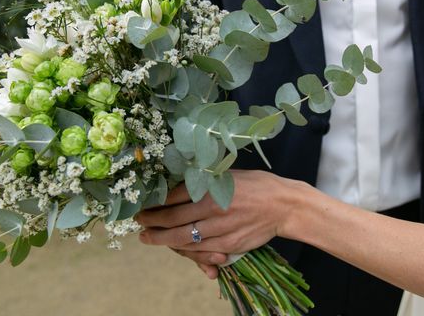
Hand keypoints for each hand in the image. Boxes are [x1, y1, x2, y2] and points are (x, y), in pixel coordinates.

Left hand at [137, 170, 305, 265]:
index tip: (144, 203)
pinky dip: (185, 250)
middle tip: (138, 223)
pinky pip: (200, 250)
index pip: (174, 195)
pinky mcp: (228, 244)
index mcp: (212, 187)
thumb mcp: (230, 174)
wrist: (284, 205)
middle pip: (173, 219)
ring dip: (162, 239)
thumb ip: (206, 180)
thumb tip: (180, 182)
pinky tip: (174, 247)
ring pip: (183, 238)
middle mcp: (213, 208)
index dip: (155, 201)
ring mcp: (220, 229)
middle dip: (152, 222)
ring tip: (148, 237)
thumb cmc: (257, 185)